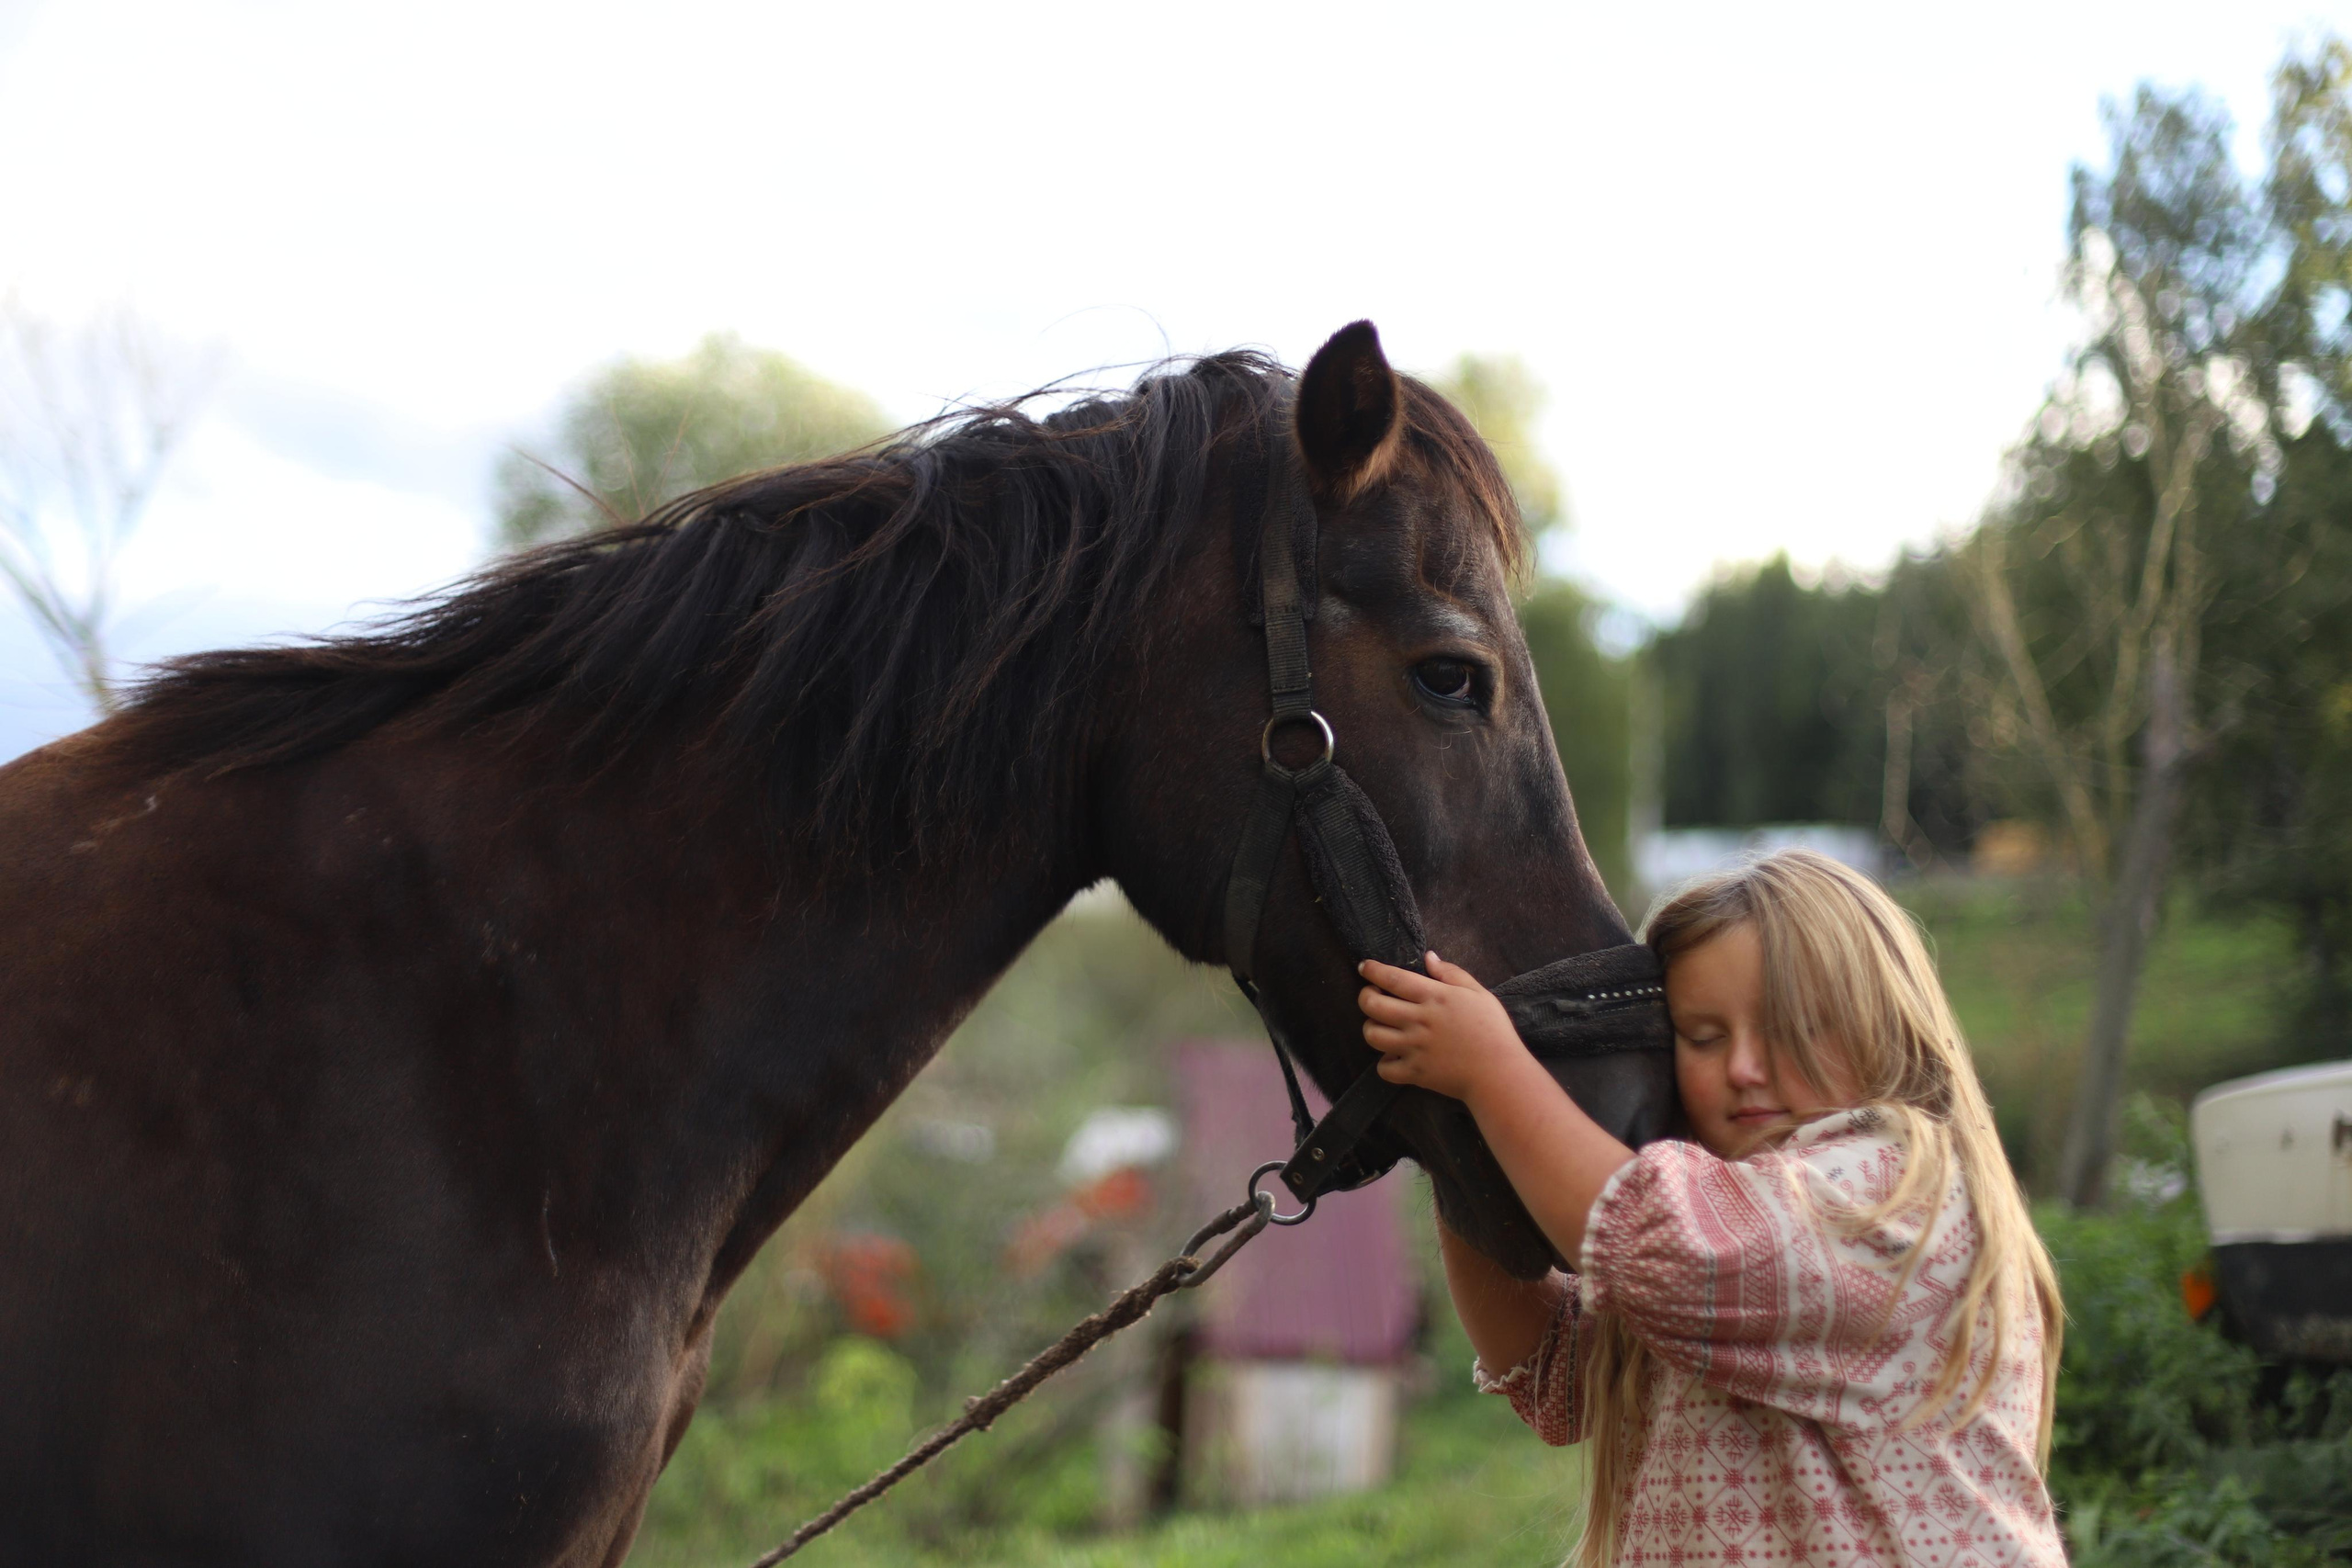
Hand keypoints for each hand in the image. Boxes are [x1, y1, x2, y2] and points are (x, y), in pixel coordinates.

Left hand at [1357, 952, 1532, 1104]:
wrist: (1499, 1073)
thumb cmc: (1493, 1030)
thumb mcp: (1478, 993)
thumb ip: (1452, 973)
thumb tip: (1428, 957)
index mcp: (1434, 997)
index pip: (1393, 978)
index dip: (1373, 970)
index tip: (1364, 967)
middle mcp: (1418, 1020)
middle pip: (1373, 1005)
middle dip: (1365, 997)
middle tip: (1371, 996)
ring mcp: (1414, 1048)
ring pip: (1372, 1035)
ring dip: (1371, 1028)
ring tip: (1381, 1025)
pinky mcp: (1414, 1073)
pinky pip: (1384, 1069)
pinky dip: (1384, 1063)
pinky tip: (1394, 1057)